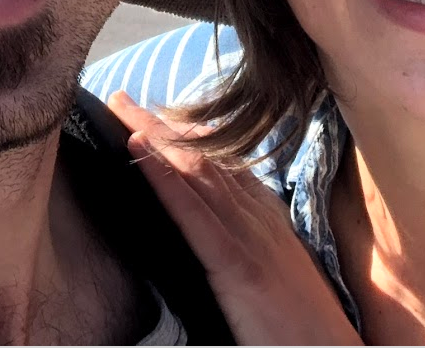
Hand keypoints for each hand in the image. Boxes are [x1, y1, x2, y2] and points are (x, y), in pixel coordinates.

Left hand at [108, 92, 360, 345]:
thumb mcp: (276, 274)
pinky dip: (164, 178)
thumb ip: (247, 247)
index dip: (184, 134)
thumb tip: (212, 231)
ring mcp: (251, 238)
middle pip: (202, 156)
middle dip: (160, 124)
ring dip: (153, 135)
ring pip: (195, 172)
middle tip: (122, 97)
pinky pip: (195, 216)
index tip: (153, 114)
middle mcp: (259, 216)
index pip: (221, 163)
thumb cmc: (303, 331)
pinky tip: (139, 151)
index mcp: (268, 218)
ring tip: (120, 108)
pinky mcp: (240, 268)